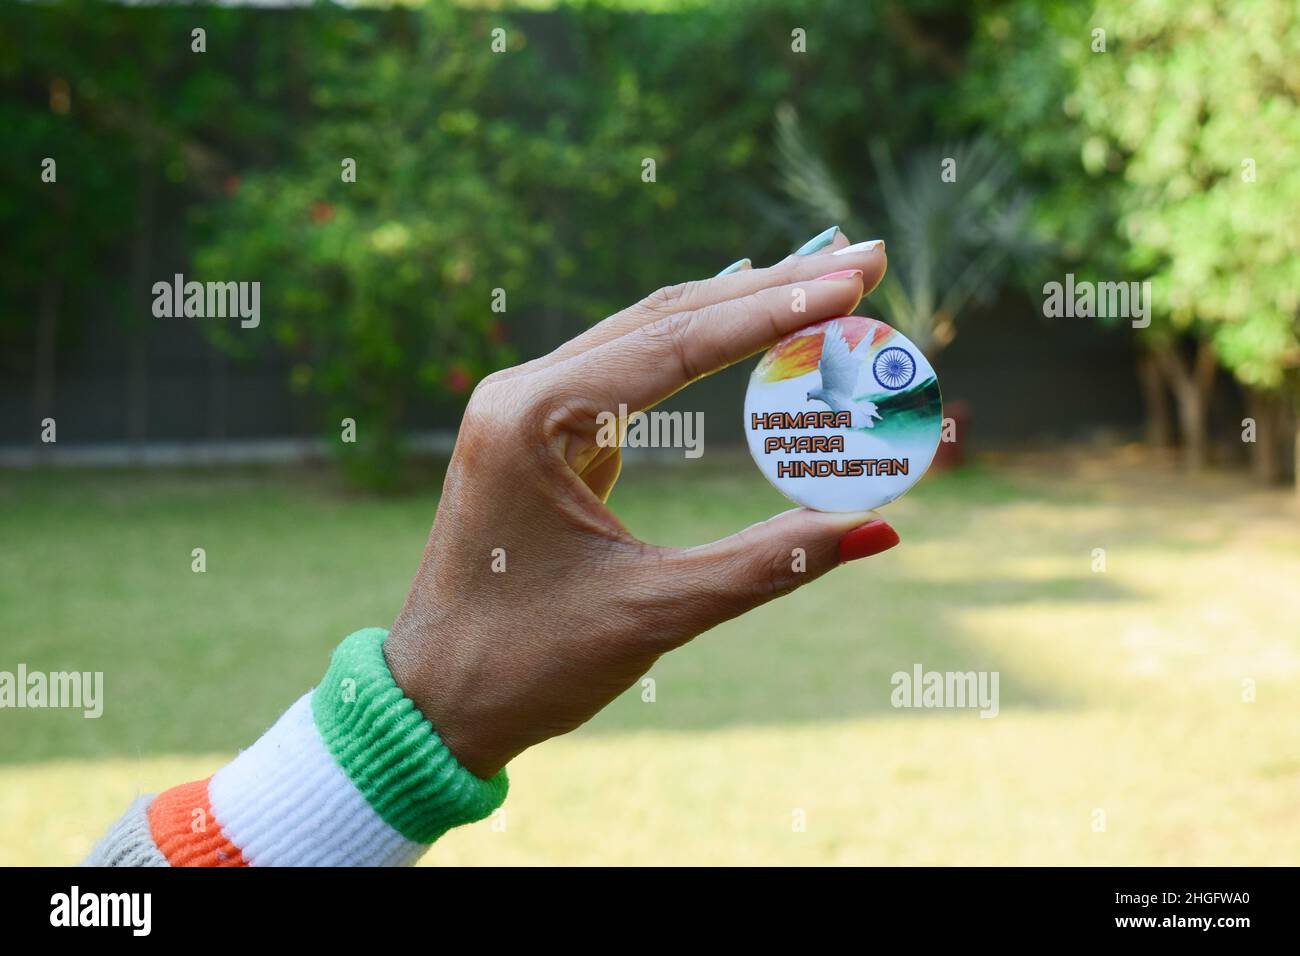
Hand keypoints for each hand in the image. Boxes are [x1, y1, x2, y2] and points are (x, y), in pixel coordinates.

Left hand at [384, 231, 897, 776]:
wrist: (432, 703)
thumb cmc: (524, 663)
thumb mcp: (654, 613)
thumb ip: (767, 563)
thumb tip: (878, 527)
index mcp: (532, 419)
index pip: (675, 342)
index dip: (776, 311)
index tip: (856, 280)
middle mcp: (523, 395)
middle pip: (665, 316)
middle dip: (770, 287)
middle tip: (864, 258)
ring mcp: (528, 410)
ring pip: (648, 336)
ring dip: (736, 309)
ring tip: (824, 278)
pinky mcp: (542, 436)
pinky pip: (631, 374)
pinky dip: (699, 351)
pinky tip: (746, 323)